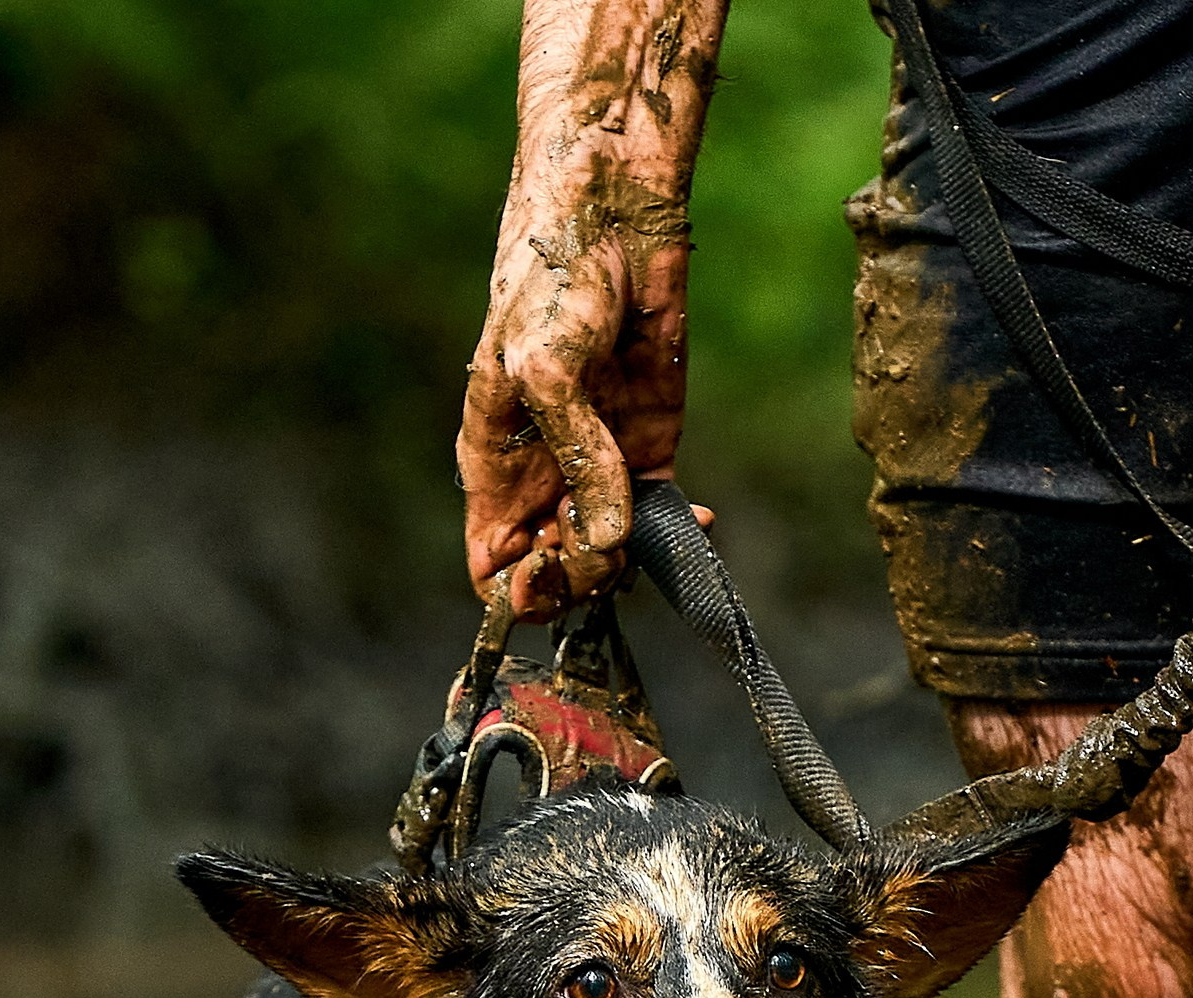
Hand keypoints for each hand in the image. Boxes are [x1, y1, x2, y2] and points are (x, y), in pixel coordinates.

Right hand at [459, 182, 691, 618]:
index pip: (493, 566)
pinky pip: (657, 516)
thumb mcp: (548, 367)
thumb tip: (609, 539)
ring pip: (609, 554)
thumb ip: (579, 456)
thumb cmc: (551, 274)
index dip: (520, 590)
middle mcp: (541, 476)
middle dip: (584, 577)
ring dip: (633, 563)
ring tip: (652, 530)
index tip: (553, 569)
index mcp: (494, 465)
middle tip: (614, 549)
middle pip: (556, 572)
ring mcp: (597, 465)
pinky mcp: (649, 446)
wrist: (613, 212)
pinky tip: (699, 522)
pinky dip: (678, 532)